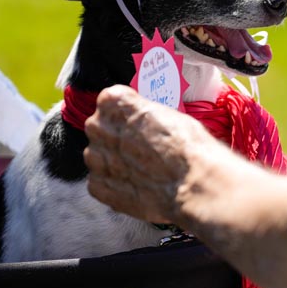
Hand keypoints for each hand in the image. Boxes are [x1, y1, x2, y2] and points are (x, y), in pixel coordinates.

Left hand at [83, 85, 215, 224]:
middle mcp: (97, 126)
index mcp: (112, 101)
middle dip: (117, 140)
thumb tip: (140, 121)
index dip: (127, 116)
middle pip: (101, 130)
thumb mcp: (164, 111)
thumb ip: (141, 113)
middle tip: (143, 151)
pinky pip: (100, 183)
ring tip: (142, 171)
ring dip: (115, 163)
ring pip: (99, 157)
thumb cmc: (185, 144)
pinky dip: (114, 186)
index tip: (139, 125)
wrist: (192, 181)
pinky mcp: (97, 186)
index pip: (110, 103)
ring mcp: (95, 158)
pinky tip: (137, 186)